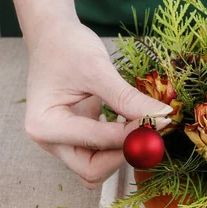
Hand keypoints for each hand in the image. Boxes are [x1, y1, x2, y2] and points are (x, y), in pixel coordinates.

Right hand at [24, 20, 172, 187]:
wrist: (52, 37)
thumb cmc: (67, 47)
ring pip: (97, 169)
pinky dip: (118, 147)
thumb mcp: (97, 69)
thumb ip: (127, 98)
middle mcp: (49, 142)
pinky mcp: (75, 141)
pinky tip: (129, 123)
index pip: (97, 142)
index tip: (160, 120)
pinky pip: (99, 157)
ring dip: (122, 153)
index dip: (132, 134)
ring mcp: (61, 144)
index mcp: (44, 126)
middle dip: (124, 154)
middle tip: (150, 130)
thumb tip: (162, 116)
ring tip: (140, 124)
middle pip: (92, 170)